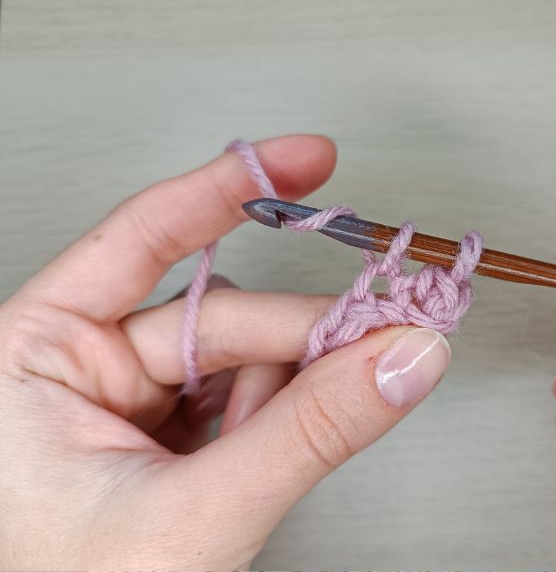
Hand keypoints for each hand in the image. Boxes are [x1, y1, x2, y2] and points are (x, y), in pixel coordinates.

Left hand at [0, 135, 450, 568]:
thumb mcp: (196, 513)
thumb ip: (309, 432)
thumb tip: (399, 358)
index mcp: (33, 357)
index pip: (144, 240)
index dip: (230, 190)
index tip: (305, 160)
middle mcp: (79, 369)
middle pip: (223, 315)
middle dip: (301, 341)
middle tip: (382, 344)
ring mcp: (129, 403)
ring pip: (244, 356)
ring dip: (288, 393)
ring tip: (286, 449)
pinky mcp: (170, 435)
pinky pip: (247, 395)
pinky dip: (278, 418)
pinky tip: (269, 455)